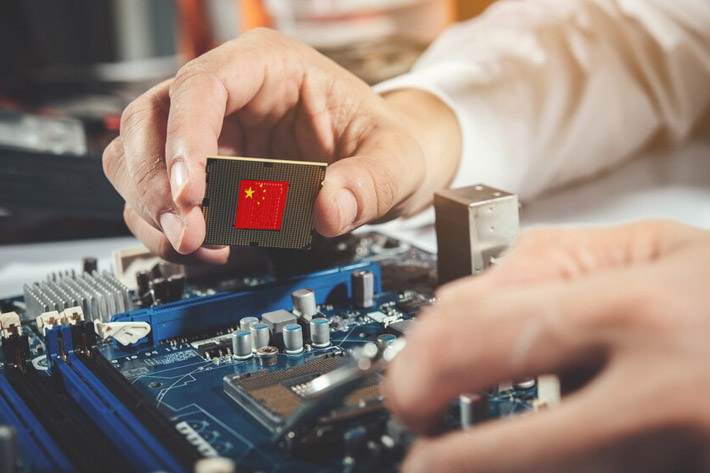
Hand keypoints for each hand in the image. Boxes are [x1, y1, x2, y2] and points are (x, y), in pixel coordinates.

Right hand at [102, 28, 459, 262]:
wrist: (376, 164)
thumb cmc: (377, 143)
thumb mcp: (392, 159)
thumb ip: (367, 184)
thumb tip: (327, 211)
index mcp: (267, 65)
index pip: (200, 86)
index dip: (184, 139)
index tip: (192, 195)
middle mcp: (226, 95)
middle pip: (147, 121)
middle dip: (157, 184)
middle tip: (190, 234)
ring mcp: (208, 133)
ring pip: (137, 160)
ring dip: (155, 211)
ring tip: (201, 246)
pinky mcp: (203, 172)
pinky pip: (158, 197)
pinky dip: (168, 229)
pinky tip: (207, 248)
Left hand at [386, 220, 709, 472]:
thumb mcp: (656, 250)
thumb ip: (546, 266)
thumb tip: (451, 308)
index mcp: (641, 314)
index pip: (480, 340)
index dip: (419, 371)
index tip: (405, 389)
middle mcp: (662, 399)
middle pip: (496, 454)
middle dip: (439, 460)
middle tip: (422, 449)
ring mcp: (677, 458)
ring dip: (489, 469)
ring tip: (485, 446)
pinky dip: (548, 470)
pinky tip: (552, 448)